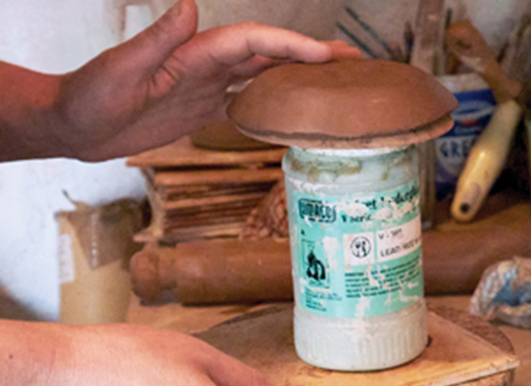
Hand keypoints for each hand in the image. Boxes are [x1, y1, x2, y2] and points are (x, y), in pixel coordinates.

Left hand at [51, 0, 360, 160]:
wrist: (77, 126)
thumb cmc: (90, 97)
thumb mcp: (121, 69)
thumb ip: (157, 40)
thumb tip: (192, 6)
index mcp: (191, 53)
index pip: (251, 42)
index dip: (289, 46)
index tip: (326, 56)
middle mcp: (205, 66)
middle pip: (267, 54)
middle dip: (308, 55)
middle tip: (351, 61)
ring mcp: (205, 88)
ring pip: (261, 76)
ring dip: (296, 76)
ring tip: (332, 82)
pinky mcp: (200, 110)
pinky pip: (244, 102)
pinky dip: (270, 102)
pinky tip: (290, 109)